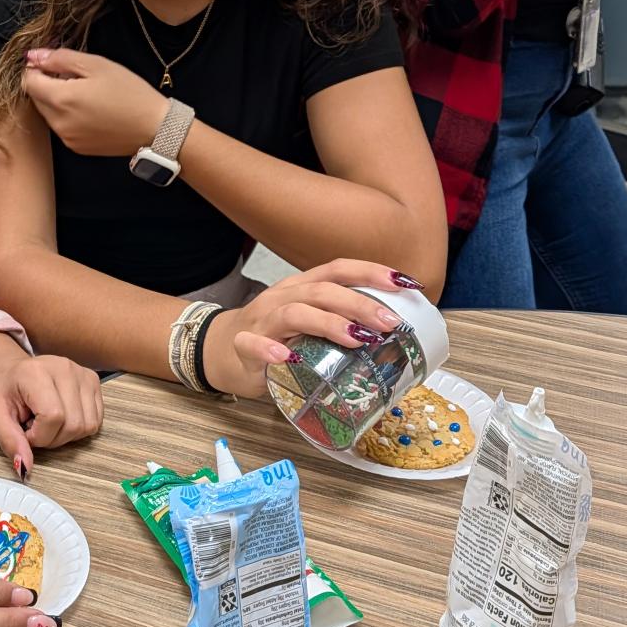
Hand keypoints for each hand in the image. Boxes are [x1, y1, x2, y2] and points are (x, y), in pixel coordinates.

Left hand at [0, 333, 102, 477]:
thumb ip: (9, 441)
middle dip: (52, 439)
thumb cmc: (4, 394)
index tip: (26, 432)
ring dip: (66, 435)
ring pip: (87, 426)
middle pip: (73, 424)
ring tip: (48, 423)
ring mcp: (82, 374)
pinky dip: (78, 429)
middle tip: (35, 428)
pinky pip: (96, 420)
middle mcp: (64, 369)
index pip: (53, 417)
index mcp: (36, 372)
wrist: (13, 374)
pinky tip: (62, 419)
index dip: (40, 436)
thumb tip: (26, 468)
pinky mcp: (93, 381)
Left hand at [20, 47, 168, 158]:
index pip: (28, 81)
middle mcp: (58, 123)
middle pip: (36, 98)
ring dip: (57, 101)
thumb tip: (33, 56)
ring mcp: (66, 138)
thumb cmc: (129, 92)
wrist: (154, 127)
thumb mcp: (96, 65)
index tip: (54, 63)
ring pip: (48, 113)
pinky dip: (68, 116)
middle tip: (75, 77)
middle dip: (47, 84)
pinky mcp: (76, 147)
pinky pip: (62, 127)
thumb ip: (60, 58)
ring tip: (86, 93)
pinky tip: (91, 110)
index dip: (37, 68)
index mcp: (61, 99)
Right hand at [202, 259, 417, 398]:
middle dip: (360, 303)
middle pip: (322, 290)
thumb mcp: (309, 323)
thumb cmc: (275, 337)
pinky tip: (285, 357)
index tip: (405, 282)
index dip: (371, 272)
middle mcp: (283, 297)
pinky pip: (252, 343)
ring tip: (357, 339)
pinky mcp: (243, 346)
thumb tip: (393, 331)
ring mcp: (262, 320)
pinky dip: (268, 349)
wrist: (221, 350)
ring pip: (294, 312)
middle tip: (390, 323)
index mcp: (303, 288)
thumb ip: (340, 322)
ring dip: (328, 323)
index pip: (338, 270)